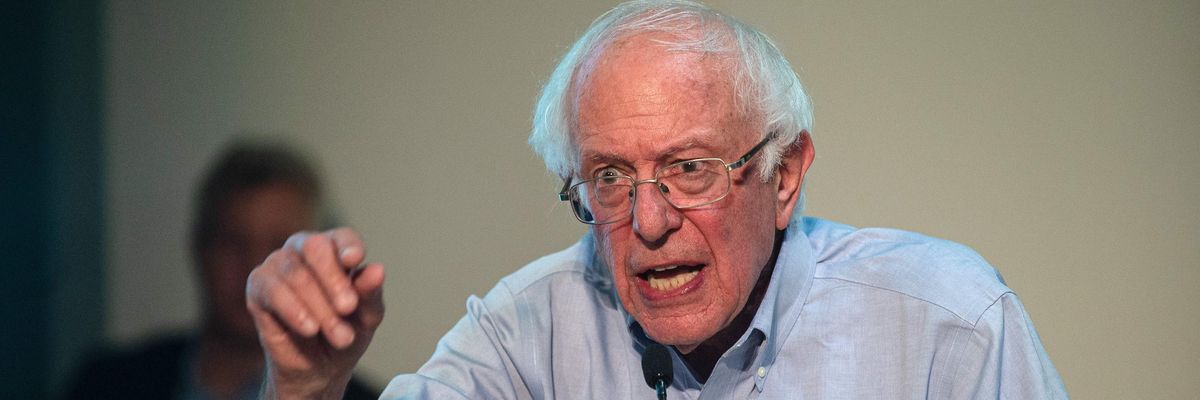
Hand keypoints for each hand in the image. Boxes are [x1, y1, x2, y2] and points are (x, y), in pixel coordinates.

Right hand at [246, 228, 385, 398]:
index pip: (342, 237)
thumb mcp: (366, 317)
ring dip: (320, 307)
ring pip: (296, 274)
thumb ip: (370, 293)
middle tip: (348, 308)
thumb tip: (377, 270)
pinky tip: (310, 328)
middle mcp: (304, 249)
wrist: (319, 368)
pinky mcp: (258, 286)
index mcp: (335, 249)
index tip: (354, 260)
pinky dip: (294, 310)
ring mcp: (278, 264)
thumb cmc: (346, 332)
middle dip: (333, 280)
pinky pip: (272, 290)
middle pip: (315, 247)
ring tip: (340, 336)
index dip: (348, 246)